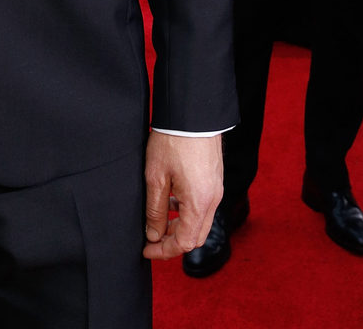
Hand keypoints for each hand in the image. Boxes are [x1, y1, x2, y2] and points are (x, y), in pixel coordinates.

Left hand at [143, 133, 223, 259]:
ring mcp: (217, 188)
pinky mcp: (215, 178)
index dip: (163, 251)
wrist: (192, 111)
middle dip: (173, 241)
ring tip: (159, 218)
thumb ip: (155, 210)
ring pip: (200, 222)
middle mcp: (213, 199)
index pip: (184, 242)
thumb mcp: (156, 176)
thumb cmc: (172, 141)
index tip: (146, 249)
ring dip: (180, 226)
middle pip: (195, 236)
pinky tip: (172, 199)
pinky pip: (204, 206)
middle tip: (152, 237)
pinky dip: (188, 211)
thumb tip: (154, 235)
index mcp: (199, 203)